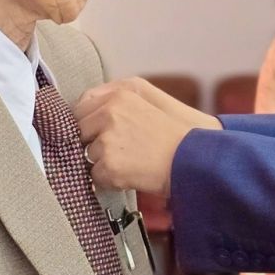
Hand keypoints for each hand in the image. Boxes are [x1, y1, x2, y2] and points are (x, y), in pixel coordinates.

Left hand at [77, 78, 219, 195]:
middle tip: (117, 150)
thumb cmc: (176, 132)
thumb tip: (84, 108)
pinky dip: (108, 180)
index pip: (80, 106)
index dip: (87, 122)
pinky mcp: (109, 166)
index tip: (96, 132)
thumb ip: (114, 97)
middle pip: (78, 131)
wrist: (196, 160)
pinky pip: (95, 176)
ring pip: (85, 155)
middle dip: (91, 142)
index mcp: (119, 94)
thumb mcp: (147, 97)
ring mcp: (108, 140)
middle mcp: (110, 113)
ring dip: (101, 162)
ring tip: (130, 162)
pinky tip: (130, 175)